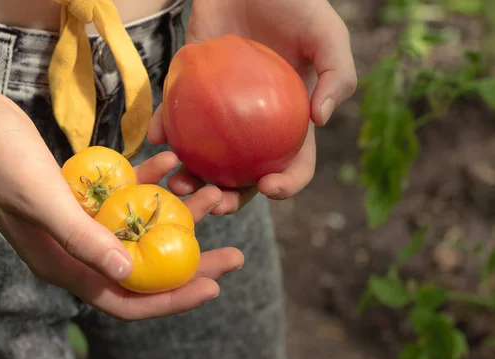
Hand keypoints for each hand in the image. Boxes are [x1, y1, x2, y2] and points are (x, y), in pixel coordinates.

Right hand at [0, 62, 242, 320]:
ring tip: (215, 195)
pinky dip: (149, 181)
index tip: (213, 287)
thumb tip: (127, 272)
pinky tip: (172, 161)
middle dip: (190, 262)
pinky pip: (126, 194)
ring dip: (177, 214)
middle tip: (234, 254)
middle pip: (144, 269)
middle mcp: (77, 249)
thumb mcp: (42, 200)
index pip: (126, 299)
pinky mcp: (83, 193)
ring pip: (141, 229)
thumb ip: (83, 238)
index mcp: (64, 264)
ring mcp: (81, 221)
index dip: (171, 299)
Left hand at [149, 0, 356, 213]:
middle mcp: (253, 126)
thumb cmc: (294, 3)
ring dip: (189, 178)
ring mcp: (219, 113)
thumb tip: (321, 120)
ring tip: (177, 185)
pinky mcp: (189, 92)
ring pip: (205, 158)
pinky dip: (164, 130)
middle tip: (213, 204)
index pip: (293, 164)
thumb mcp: (328, 34)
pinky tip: (156, 139)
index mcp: (289, 122)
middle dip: (228, 199)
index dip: (286, 185)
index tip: (270, 187)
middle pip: (242, 175)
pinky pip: (175, 118)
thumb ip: (337, 74)